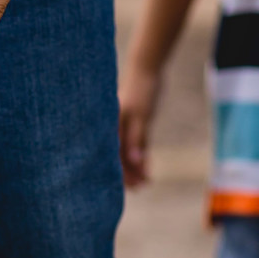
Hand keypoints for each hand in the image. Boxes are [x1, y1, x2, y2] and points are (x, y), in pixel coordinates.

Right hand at [118, 68, 161, 187]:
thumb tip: (135, 163)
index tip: (131, 186)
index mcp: (111, 128)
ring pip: (128, 152)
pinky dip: (141, 155)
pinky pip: (135, 144)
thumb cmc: (142, 91)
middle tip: (140, 188)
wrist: (146, 69)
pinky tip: (146, 167)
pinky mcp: (133, 123)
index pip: (114, 156)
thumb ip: (136, 139)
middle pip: (118, 157)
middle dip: (128, 173)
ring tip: (146, 181)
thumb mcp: (140, 115)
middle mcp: (114, 129)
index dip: (121, 173)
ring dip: (136, 167)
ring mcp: (123, 126)